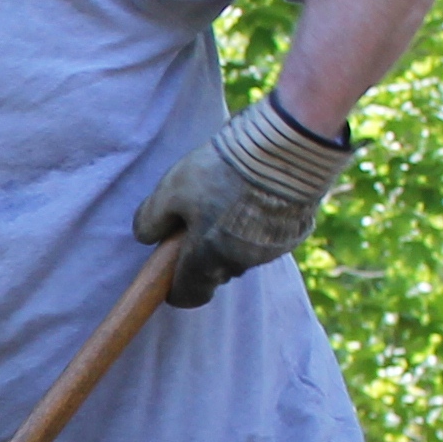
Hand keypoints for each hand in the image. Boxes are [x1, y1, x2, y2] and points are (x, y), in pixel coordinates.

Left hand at [128, 91, 349, 308]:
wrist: (285, 146)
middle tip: (197, 217)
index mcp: (209, 257)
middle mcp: (242, 262)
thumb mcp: (170, 189)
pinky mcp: (296, 232)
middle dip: (203, 254)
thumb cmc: (221, 169)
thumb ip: (150, 220)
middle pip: (216, 271)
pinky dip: (259, 224)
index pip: (189, 295)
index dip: (176, 288)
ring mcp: (273, 249)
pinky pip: (269, 237)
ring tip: (229, 198)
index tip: (169, 272)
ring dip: (233, 238)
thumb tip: (146, 237)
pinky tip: (257, 194)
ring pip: (243, 253)